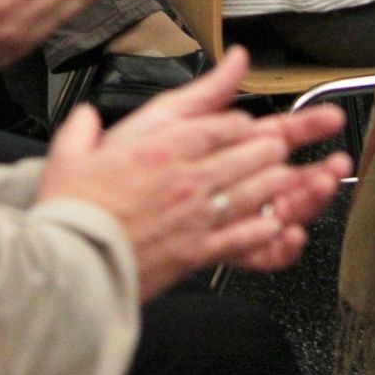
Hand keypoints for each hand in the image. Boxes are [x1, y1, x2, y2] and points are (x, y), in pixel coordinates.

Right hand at [38, 48, 349, 297]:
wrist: (63, 267)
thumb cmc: (67, 208)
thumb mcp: (79, 145)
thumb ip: (94, 123)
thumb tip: (102, 107)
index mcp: (163, 145)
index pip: (224, 123)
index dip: (245, 123)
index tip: (253, 124)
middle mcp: (190, 176)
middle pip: (254, 151)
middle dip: (285, 141)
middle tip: (306, 136)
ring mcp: (200, 215)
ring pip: (260, 190)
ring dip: (289, 181)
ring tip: (311, 174)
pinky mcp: (201, 252)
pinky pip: (248, 237)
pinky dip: (271, 230)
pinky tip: (287, 226)